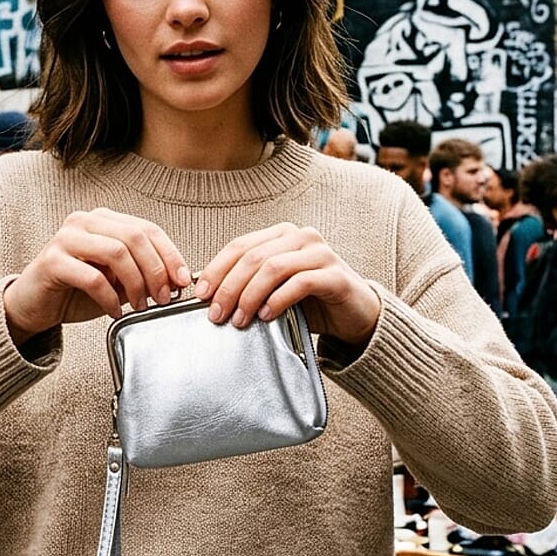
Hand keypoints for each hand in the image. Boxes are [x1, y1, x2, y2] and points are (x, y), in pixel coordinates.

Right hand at [3, 209, 189, 344]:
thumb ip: (143, 275)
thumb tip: (178, 280)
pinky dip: (110, 298)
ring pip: (116, 252)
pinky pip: (92, 277)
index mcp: (104, 220)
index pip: (147, 229)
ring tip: (141, 306)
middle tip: (165, 298)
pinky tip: (115, 312)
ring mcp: (66, 238)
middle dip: (156, 271)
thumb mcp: (118, 282)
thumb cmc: (76, 292)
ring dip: (136, 284)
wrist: (33, 306)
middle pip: (134, 238)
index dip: (170, 255)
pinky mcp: (51, 261)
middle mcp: (85, 221)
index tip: (182, 280)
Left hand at [194, 222, 381, 347]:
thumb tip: (208, 294)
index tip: (200, 294)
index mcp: (282, 235)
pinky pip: (300, 282)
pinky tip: (266, 316)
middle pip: (253, 257)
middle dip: (229, 287)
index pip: (240, 246)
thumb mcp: (274, 290)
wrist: (356, 316)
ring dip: (250, 296)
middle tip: (216, 314)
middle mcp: (301, 237)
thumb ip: (248, 284)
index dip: (216, 269)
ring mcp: (320, 253)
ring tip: (238, 320)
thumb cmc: (311, 303)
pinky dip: (278, 300)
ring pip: (273, 268)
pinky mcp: (335, 275)